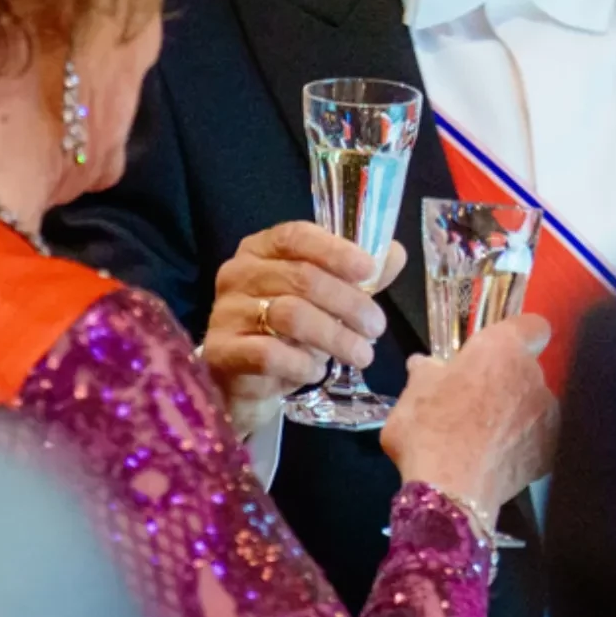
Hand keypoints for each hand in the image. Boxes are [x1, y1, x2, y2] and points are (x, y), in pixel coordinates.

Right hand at [203, 222, 403, 438]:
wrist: (246, 380)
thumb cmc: (288, 330)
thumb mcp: (324, 298)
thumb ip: (355, 276)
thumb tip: (395, 254)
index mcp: (261, 248)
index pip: (296, 236)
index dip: (335, 251)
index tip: (369, 270)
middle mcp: (238, 273)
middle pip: (301, 277)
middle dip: (348, 303)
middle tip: (376, 327)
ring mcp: (225, 311)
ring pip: (289, 315)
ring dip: (334, 336)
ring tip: (361, 354)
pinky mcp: (220, 350)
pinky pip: (268, 353)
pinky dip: (302, 364)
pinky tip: (317, 372)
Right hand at [382, 316, 558, 518]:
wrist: (450, 489)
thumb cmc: (428, 428)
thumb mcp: (412, 392)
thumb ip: (425, 372)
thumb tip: (424, 365)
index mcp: (501, 348)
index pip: (533, 325)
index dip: (519, 335)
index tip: (499, 351)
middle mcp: (532, 375)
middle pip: (527, 369)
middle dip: (506, 381)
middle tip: (475, 402)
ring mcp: (546, 415)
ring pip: (534, 405)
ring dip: (517, 414)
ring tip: (486, 438)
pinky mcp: (550, 452)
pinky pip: (539, 439)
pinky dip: (524, 446)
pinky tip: (499, 459)